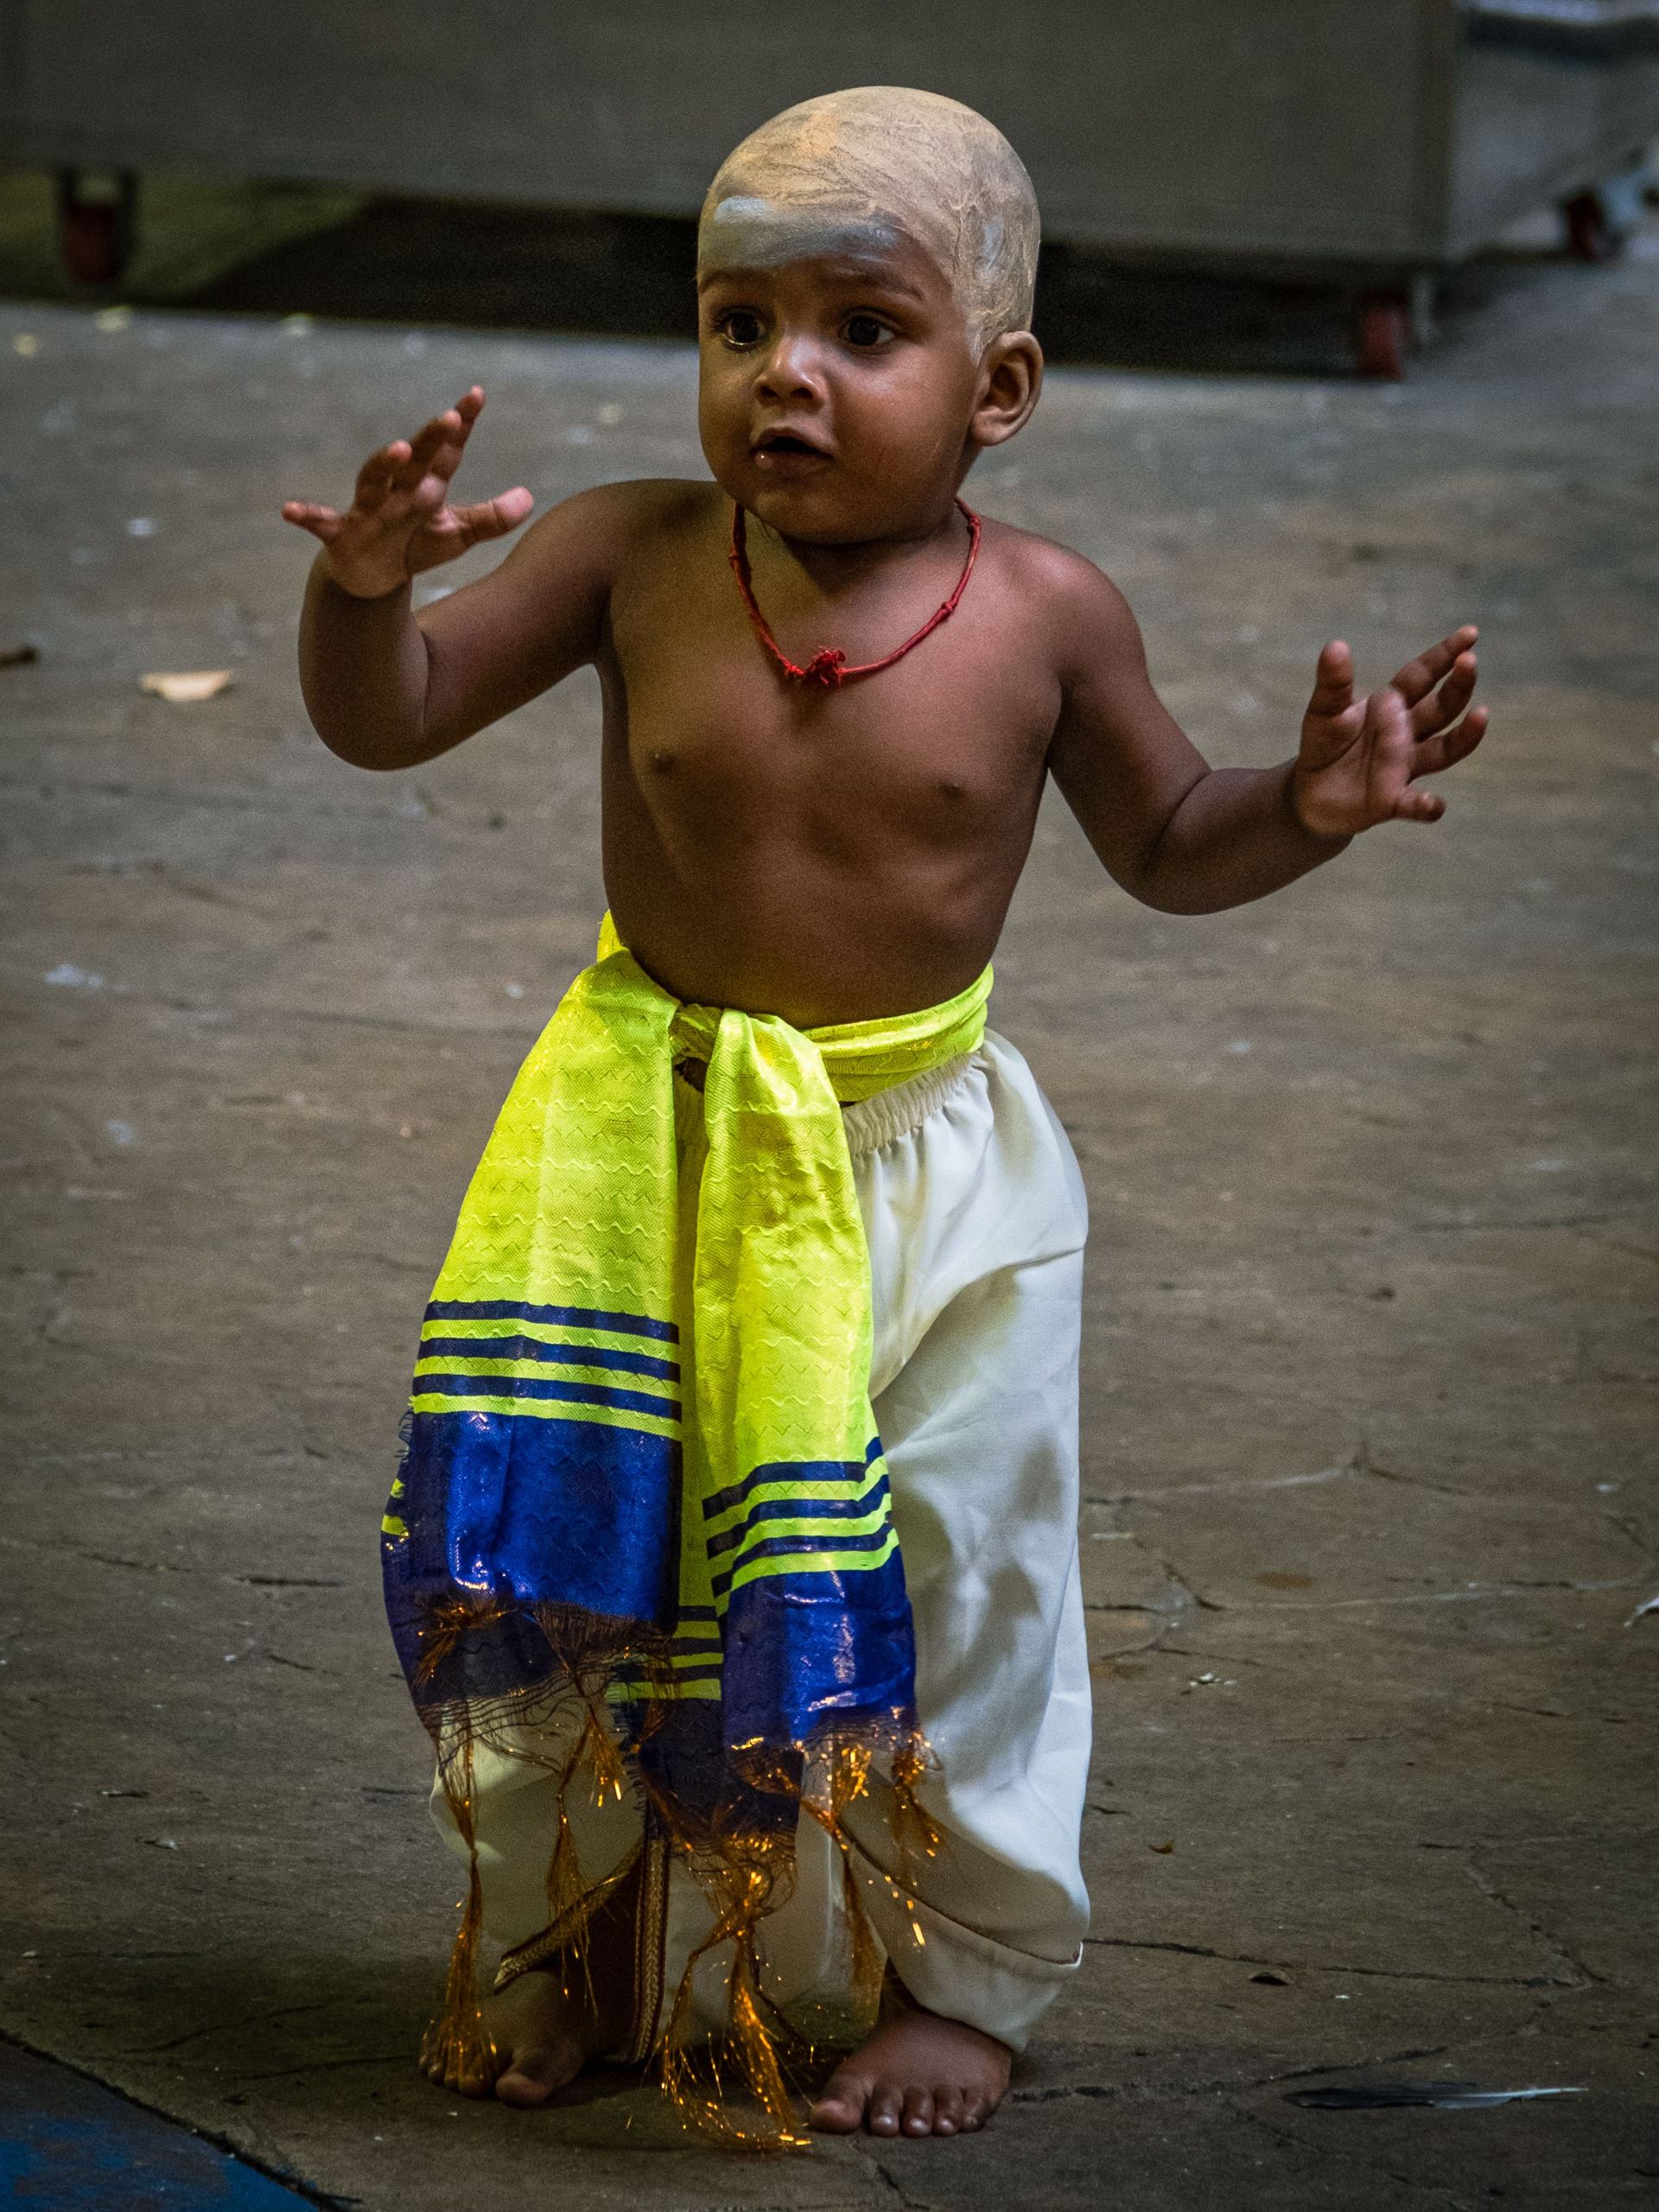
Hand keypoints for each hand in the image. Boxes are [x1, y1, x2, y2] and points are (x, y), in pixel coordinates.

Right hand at [280, 387, 533, 598]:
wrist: (374, 577)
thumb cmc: (415, 544)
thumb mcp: (457, 535)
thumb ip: (492, 518)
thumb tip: (528, 498)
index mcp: (425, 486)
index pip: (446, 452)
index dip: (461, 424)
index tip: (477, 395)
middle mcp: (396, 490)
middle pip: (415, 460)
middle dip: (430, 440)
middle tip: (449, 418)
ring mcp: (367, 509)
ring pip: (373, 480)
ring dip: (383, 464)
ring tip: (399, 449)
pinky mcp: (341, 534)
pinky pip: (321, 523)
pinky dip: (306, 515)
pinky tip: (289, 510)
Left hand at [1291, 626, 1488, 838]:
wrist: (1310, 793)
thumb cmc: (1325, 745)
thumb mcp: (1324, 710)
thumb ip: (1333, 683)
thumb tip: (1336, 646)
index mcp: (1392, 706)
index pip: (1423, 675)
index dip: (1445, 655)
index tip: (1470, 634)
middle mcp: (1407, 733)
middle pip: (1442, 707)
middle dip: (1458, 685)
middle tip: (1470, 663)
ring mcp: (1404, 766)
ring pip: (1444, 750)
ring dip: (1465, 736)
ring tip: (1481, 715)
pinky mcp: (1391, 800)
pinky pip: (1414, 804)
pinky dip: (1426, 805)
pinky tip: (1434, 805)